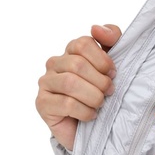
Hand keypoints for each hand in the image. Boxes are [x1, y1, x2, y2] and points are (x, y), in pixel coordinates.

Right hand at [35, 24, 121, 150]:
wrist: (92, 127)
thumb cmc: (102, 92)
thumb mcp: (112, 64)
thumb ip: (112, 39)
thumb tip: (96, 28)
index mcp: (71, 51)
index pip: (83, 43)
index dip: (102, 59)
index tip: (113, 73)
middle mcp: (54, 63)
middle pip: (77, 64)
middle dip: (100, 81)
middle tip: (109, 92)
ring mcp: (45, 83)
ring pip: (70, 83)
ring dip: (93, 96)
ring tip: (100, 104)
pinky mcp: (42, 104)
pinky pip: (66, 104)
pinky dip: (85, 111)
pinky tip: (90, 115)